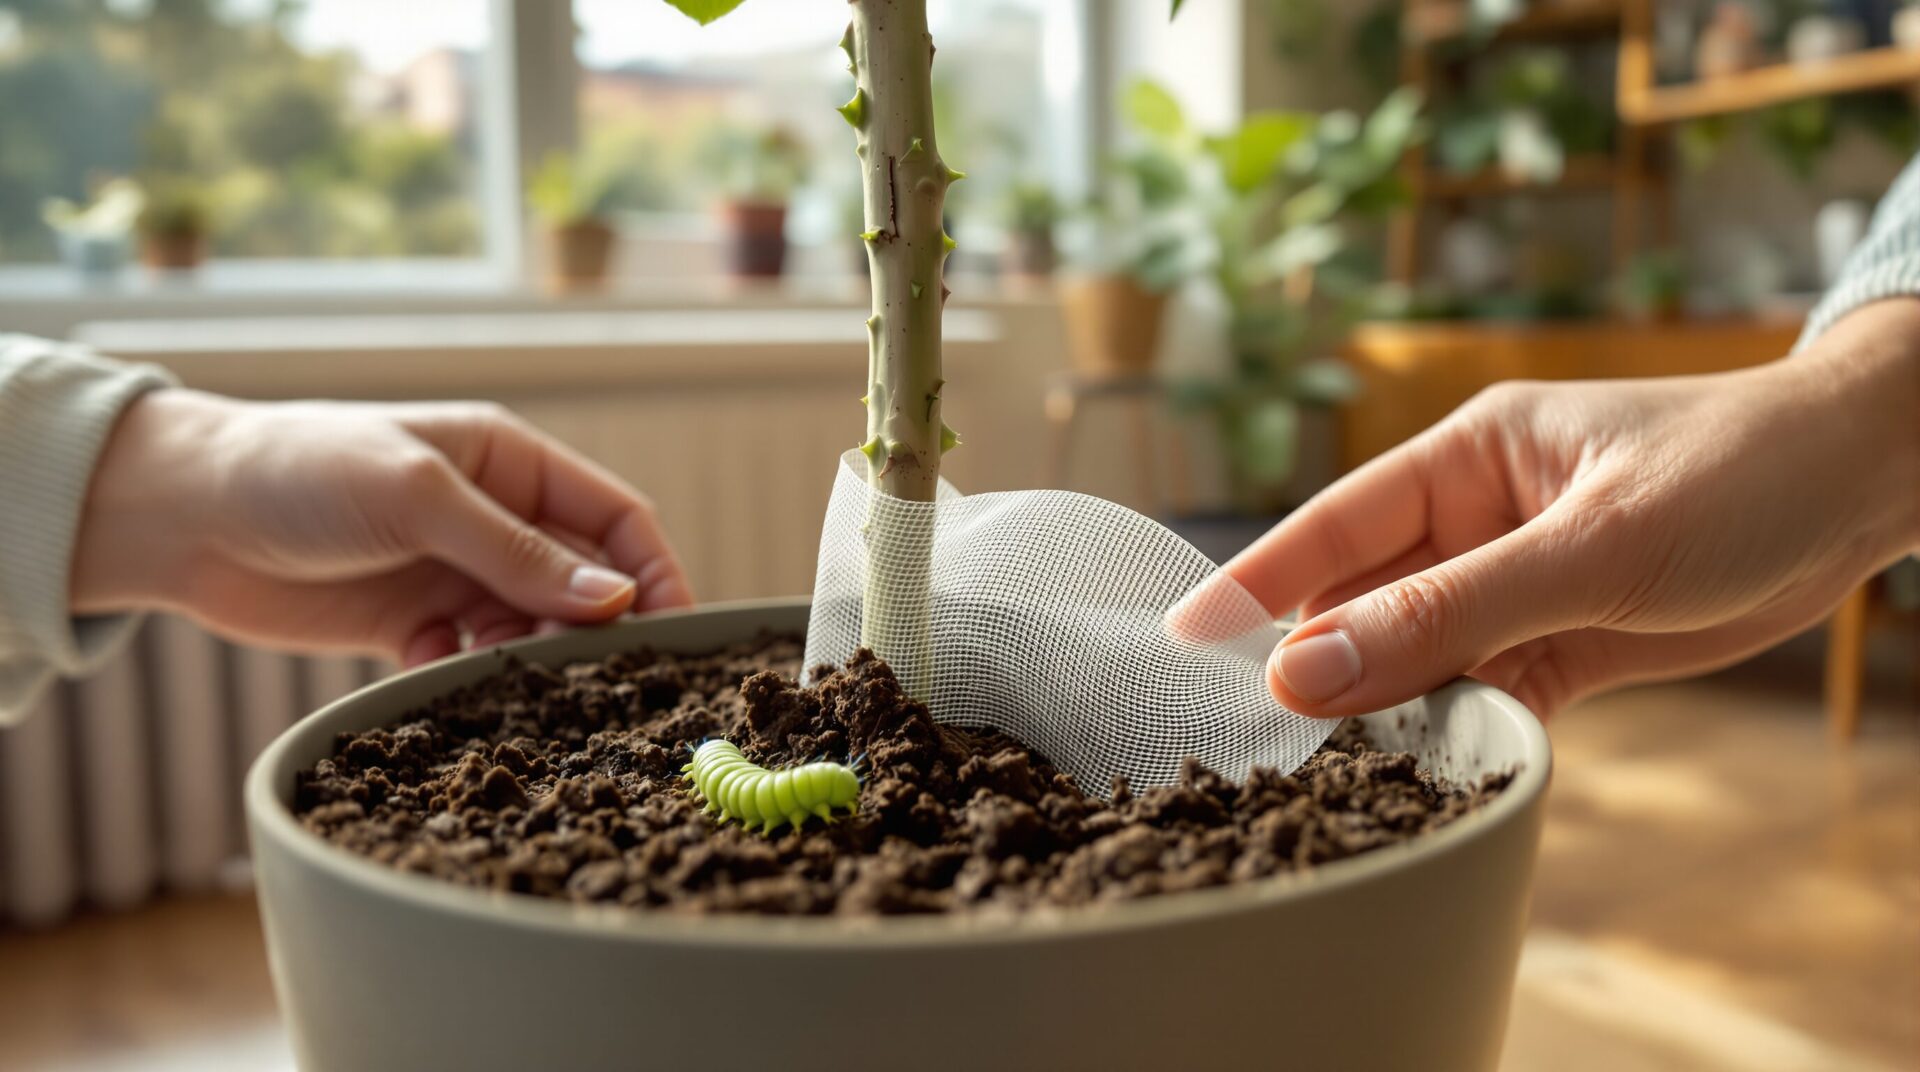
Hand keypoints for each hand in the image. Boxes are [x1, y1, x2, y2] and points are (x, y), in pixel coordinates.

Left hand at [72, 391, 693, 666]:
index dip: (653, 570)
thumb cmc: (299, 470)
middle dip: (594, 629)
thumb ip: (516, 553)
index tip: (677, 626)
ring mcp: (452, 573)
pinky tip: (431, 671)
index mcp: (509, 462)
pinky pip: (466, 661)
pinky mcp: (409, 624)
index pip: (615, 517)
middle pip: (581, 582)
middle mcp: (492, 518)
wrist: (181, 515)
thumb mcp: (418, 497)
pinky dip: (464, 677)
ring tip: (515, 683)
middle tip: (595, 676)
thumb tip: (613, 602)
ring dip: (530, 660)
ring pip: (529, 630)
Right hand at [1224, 299, 1919, 717]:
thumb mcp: (1590, 545)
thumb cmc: (1737, 472)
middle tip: (1258, 738)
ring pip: (1420, 656)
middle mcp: (1476, 520)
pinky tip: (1436, 763)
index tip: (1181, 635)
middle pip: (1366, 601)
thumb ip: (1454, 612)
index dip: (1255, 581)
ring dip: (1388, 707)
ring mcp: (1518, 583)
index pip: (1334, 524)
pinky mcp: (1564, 640)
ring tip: (1334, 766)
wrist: (1867, 487)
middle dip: (1319, 663)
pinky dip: (1463, 728)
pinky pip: (1485, 691)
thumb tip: (1316, 666)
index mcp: (1467, 459)